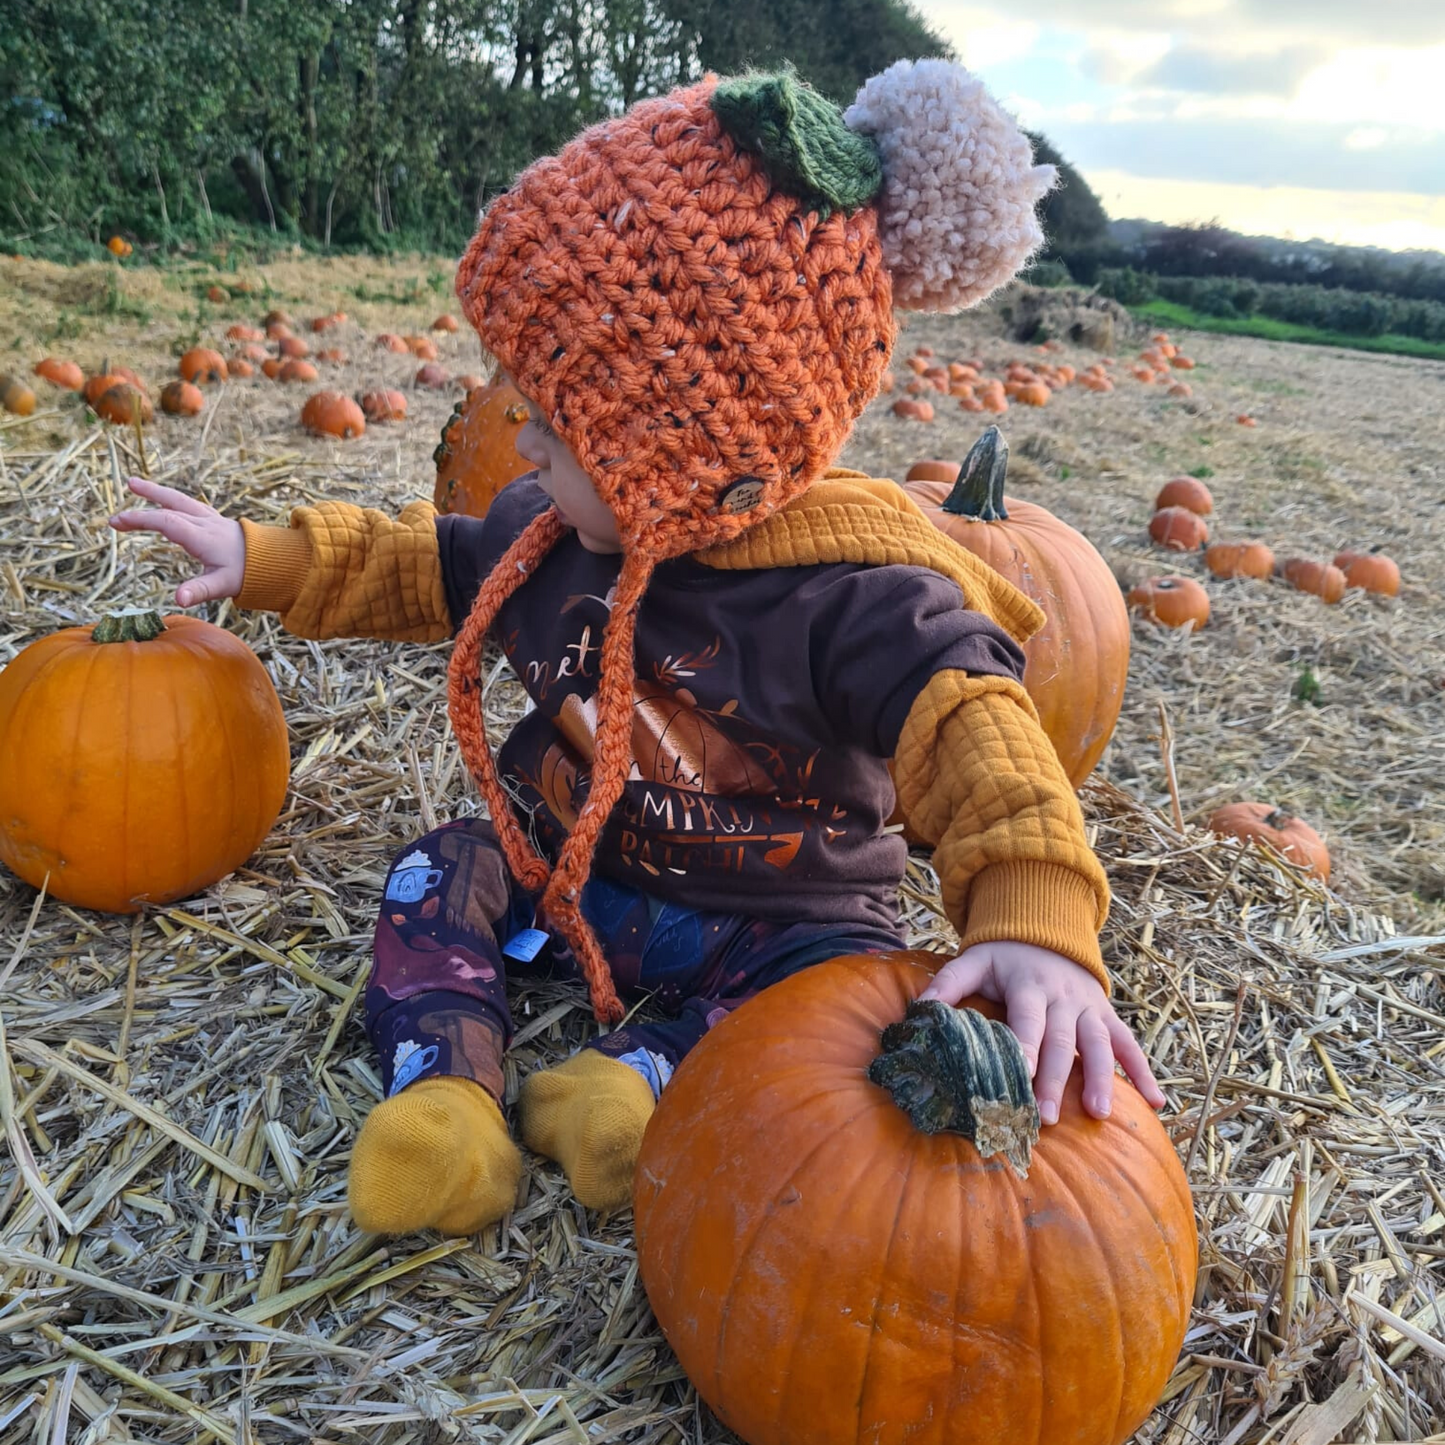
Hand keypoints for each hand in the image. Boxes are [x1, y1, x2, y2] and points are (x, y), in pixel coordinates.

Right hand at [109, 477, 245, 606]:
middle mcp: (204, 523)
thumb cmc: (248, 573)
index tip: (117, 522)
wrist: (275, 561)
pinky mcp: (215, 520)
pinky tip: (165, 501)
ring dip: (157, 492)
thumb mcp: (222, 585)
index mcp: (202, 536)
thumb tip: (179, 600)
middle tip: (121, 497)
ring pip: (180, 500)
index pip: (166, 522)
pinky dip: (172, 500)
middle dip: (145, 501)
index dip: (141, 519)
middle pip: (171, 504)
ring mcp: (211, 519)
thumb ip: (199, 591)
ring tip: (134, 484)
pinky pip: (189, 505)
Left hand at [918, 941, 1165, 1125]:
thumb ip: (948, 984)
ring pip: (1099, 1044)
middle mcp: (1063, 997)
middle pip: (1061, 1041)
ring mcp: (1090, 1007)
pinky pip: (1129, 1044)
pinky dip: (1144, 1072)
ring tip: (1099, 1114)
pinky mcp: (1107, 1015)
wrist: (1048, 930)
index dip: (1024, 1048)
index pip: (1027, 1020)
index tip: (1018, 1079)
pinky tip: (1156, 1102)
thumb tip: (917, 1011)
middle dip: (1054, 1079)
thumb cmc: (1005, 955)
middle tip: (1045, 1117)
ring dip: (1101, 1079)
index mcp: (1029, 984)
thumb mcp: (974, 959)